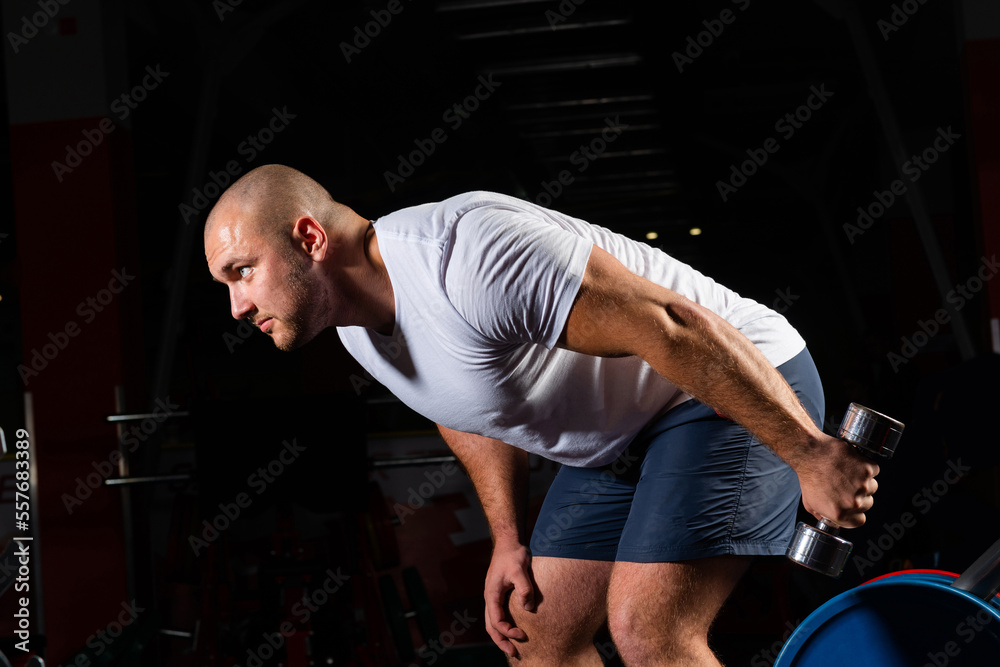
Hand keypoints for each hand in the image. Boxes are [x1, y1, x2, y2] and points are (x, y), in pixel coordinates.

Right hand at [484, 541, 533, 657]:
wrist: (508, 542)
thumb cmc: (513, 555)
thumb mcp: (519, 570)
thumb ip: (524, 588)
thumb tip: (528, 608)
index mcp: (491, 594)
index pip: (496, 621)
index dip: (508, 632)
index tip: (522, 635)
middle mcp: (490, 598)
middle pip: (490, 626)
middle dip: (501, 641)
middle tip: (515, 653)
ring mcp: (494, 596)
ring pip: (492, 622)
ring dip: (501, 636)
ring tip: (513, 647)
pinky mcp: (500, 594)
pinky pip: (499, 614)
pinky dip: (504, 626)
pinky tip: (514, 629)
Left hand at [796, 434, 879, 527]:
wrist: (809, 454)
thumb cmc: (808, 476)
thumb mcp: (810, 504)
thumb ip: (824, 516)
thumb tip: (834, 522)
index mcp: (841, 514)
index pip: (860, 520)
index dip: (855, 511)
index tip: (851, 503)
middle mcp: (853, 502)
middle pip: (868, 503)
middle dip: (858, 495)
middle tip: (845, 484)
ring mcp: (862, 485)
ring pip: (872, 487)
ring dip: (863, 480)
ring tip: (846, 472)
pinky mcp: (867, 469)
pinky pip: (874, 470)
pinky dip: (866, 466)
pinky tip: (851, 463)